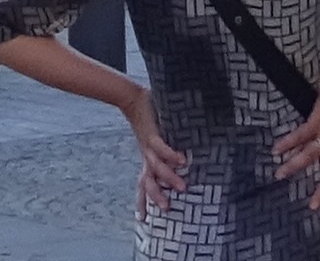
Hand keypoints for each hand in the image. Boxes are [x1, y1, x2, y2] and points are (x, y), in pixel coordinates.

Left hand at [127, 96, 186, 214]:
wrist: (132, 99)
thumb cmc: (147, 118)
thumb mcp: (155, 137)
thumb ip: (167, 147)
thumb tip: (187, 153)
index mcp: (147, 160)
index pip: (143, 185)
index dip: (142, 202)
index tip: (143, 220)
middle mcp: (146, 156)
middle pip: (148, 182)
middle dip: (157, 196)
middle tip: (167, 209)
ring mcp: (148, 147)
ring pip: (156, 168)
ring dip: (168, 178)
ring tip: (182, 188)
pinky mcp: (151, 135)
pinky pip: (161, 148)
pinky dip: (170, 155)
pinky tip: (181, 160)